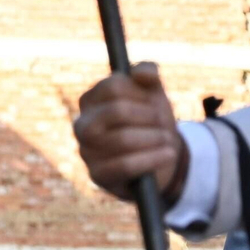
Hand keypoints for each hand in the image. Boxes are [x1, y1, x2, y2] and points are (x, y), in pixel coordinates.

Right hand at [74, 63, 187, 202]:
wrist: (158, 157)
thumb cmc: (150, 121)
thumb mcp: (152, 92)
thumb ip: (147, 73)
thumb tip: (141, 74)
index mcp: (91, 101)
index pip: (113, 86)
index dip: (140, 92)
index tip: (153, 101)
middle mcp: (82, 125)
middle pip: (116, 111)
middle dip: (148, 116)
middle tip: (163, 122)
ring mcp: (86, 151)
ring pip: (122, 139)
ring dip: (154, 138)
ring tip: (167, 140)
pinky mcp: (97, 175)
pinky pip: (124, 166)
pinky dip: (151, 159)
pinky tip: (168, 155)